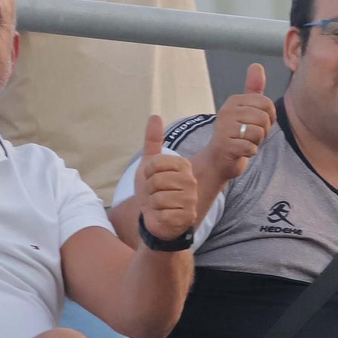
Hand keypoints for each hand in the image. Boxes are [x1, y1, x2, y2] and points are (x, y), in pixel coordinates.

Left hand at [134, 114, 198, 241]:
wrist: (157, 222)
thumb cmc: (153, 193)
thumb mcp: (149, 166)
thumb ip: (153, 141)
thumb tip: (155, 115)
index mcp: (183, 166)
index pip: (155, 163)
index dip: (147, 174)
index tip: (152, 181)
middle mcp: (191, 181)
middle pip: (156, 180)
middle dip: (149, 190)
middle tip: (155, 196)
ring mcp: (190, 200)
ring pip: (158, 196)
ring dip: (152, 204)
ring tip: (158, 206)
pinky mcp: (186, 217)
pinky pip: (161, 212)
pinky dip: (157, 217)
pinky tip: (163, 217)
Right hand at [192, 63, 274, 182]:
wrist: (218, 160)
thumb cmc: (236, 134)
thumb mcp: (245, 110)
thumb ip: (253, 90)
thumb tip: (256, 65)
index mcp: (234, 101)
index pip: (266, 103)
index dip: (270, 117)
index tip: (259, 124)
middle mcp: (227, 111)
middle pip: (264, 118)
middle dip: (263, 131)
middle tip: (251, 136)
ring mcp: (224, 128)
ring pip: (258, 133)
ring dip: (256, 142)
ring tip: (245, 142)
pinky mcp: (225, 145)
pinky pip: (251, 147)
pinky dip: (250, 152)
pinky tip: (241, 151)